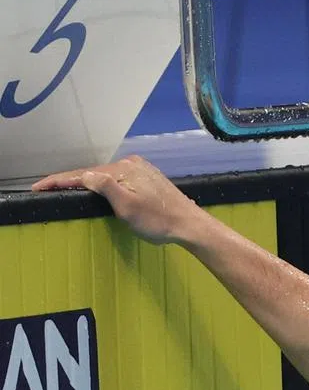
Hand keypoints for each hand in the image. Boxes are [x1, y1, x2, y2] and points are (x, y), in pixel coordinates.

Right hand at [31, 155, 203, 244]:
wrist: (189, 224)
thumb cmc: (158, 220)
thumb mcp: (126, 206)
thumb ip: (104, 187)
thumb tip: (84, 175)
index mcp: (123, 169)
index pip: (84, 174)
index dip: (59, 181)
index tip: (37, 187)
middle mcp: (131, 164)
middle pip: (93, 173)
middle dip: (70, 180)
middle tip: (46, 189)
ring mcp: (141, 170)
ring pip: (106, 176)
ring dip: (87, 182)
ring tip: (65, 189)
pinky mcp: (148, 179)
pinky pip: (118, 179)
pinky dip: (103, 184)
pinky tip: (96, 189)